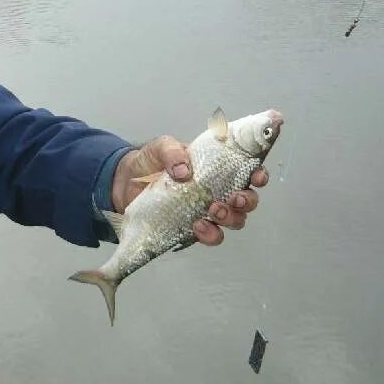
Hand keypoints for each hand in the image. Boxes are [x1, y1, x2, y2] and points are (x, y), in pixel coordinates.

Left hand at [110, 135, 268, 245]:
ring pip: (235, 220)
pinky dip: (210, 233)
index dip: (259, 174)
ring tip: (212, 210)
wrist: (124, 184)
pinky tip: (198, 226)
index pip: (247, 170)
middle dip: (247, 201)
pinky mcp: (193, 227)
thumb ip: (172, 151)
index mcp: (217, 167)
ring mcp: (207, 210)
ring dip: (230, 218)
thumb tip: (184, 171)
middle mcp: (218, 190)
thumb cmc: (149, 162)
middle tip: (234, 198)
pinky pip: (211, 235)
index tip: (257, 176)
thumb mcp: (160, 147)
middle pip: (248, 200)